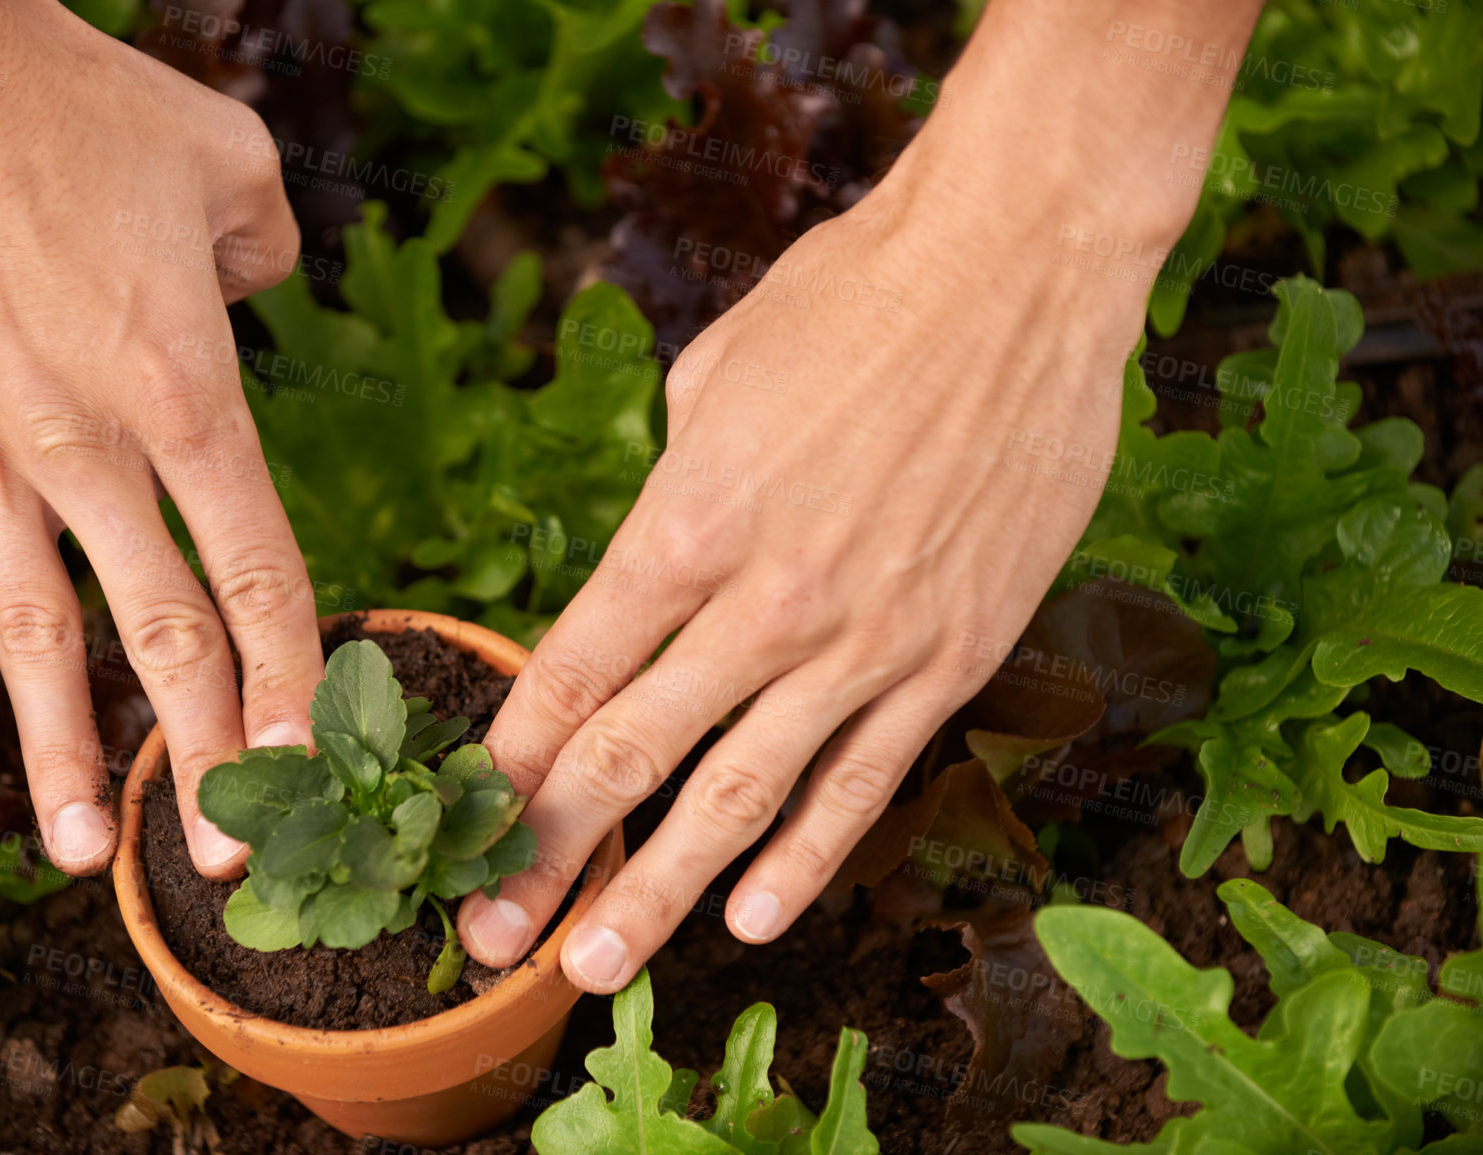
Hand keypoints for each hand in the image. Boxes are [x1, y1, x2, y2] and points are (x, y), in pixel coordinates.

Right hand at [0, 0, 322, 874]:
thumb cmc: (79, 104)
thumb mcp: (231, 165)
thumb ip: (275, 255)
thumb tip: (269, 301)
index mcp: (189, 392)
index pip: (260, 573)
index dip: (292, 680)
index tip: (309, 762)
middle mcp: (91, 444)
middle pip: (162, 632)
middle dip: (202, 752)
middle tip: (222, 859)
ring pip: (32, 632)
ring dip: (57, 751)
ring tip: (76, 853)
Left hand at [459, 0, 1262, 990]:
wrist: (1017, 269)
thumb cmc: (853, 297)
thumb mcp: (715, 376)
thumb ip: (673, 490)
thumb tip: (653, 559)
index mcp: (685, 522)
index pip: (571, 670)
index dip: (508, 756)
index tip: (465, 814)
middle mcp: (763, 602)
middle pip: (630, 757)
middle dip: (548, 854)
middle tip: (485, 932)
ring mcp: (863, 643)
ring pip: (739, 800)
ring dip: (658, 894)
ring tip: (592, 969)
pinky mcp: (951, 659)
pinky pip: (863, 781)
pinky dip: (805, 858)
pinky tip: (752, 918)